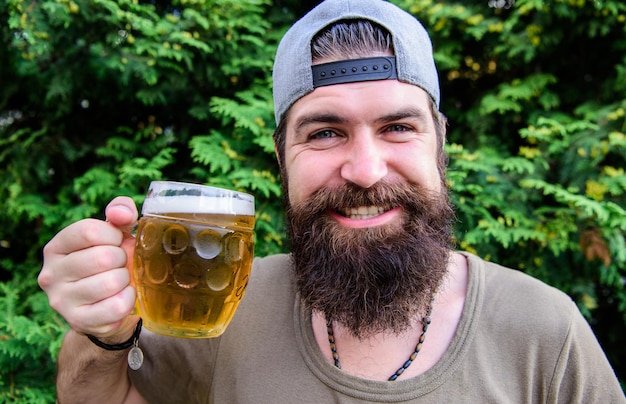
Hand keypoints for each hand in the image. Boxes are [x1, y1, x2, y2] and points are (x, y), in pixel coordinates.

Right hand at [39, 196, 139, 338]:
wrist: (105, 306)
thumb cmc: (110, 262)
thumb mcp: (113, 233)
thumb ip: (120, 212)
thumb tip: (121, 213)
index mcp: (55, 247)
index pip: (89, 231)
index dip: (114, 235)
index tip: (117, 242)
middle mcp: (51, 274)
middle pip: (103, 257)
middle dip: (122, 259)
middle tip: (120, 265)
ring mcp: (61, 301)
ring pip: (112, 282)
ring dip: (126, 279)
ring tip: (120, 280)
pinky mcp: (79, 321)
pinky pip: (118, 306)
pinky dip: (129, 299)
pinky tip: (123, 296)